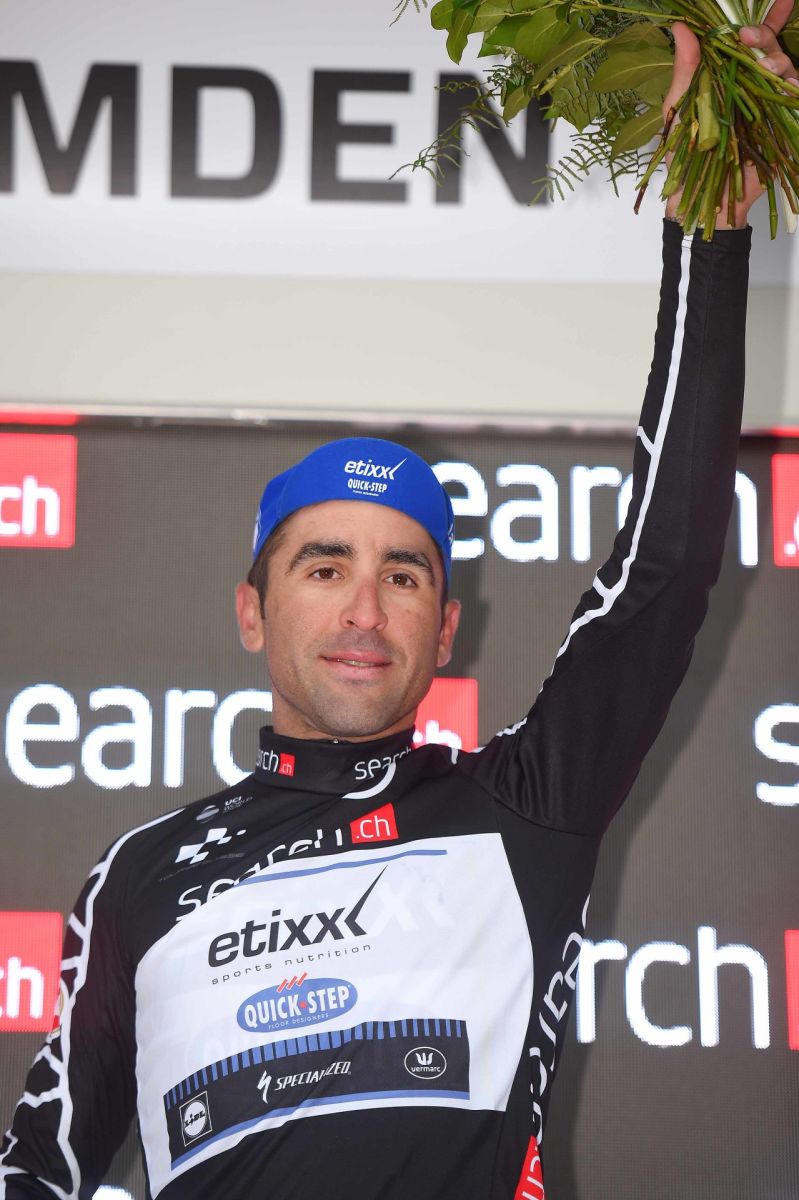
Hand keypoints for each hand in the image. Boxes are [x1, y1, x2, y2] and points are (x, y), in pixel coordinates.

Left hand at [663, 0, 798, 227]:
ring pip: (786, 71)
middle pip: (770, 50)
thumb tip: (681, 27)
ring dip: (777, 63)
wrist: (698, 199)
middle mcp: (750, 87)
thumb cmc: (683, 159)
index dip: (766, 18)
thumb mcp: (679, 109)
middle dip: (763, 37)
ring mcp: (768, 107)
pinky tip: (788, 86)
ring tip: (763, 67)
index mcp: (727, 78)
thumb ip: (685, 68)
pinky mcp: (781, 128)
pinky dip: (793, 90)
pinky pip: (795, 100)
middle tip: (748, 38)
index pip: (750, 41)